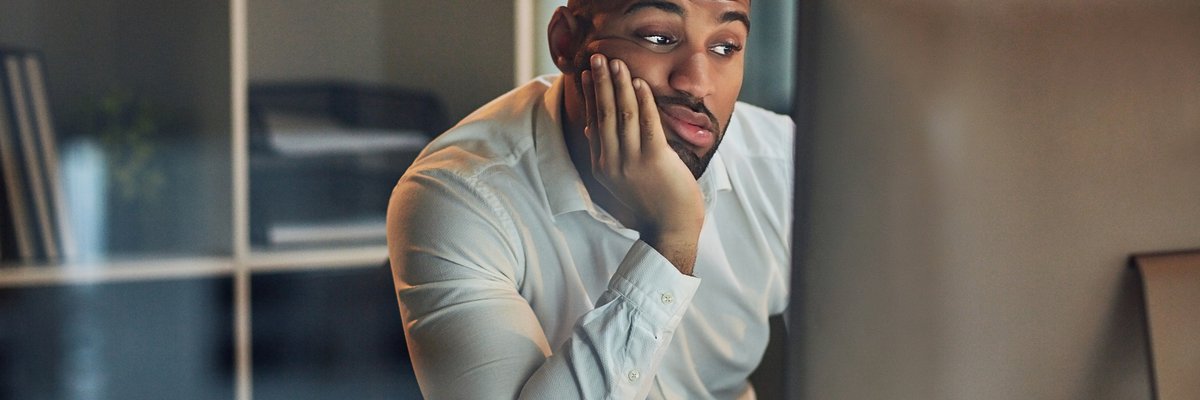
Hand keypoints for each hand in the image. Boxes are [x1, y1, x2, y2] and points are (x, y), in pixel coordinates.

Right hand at [581, 54, 703, 273]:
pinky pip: (646, 124)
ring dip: (619, 85)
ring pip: (622, 115)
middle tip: (597, 58)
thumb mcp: (619, 180)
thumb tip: (591, 130)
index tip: (587, 74)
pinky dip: (642, 101)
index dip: (589, 96)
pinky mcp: (654, 160)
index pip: (592, 122)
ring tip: (617, 63)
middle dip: (600, 83)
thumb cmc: (650, 203)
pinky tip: (638, 83)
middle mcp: (611, 162)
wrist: (671, 228)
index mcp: (601, 166)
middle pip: (603, 114)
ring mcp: (631, 162)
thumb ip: (605, 155)